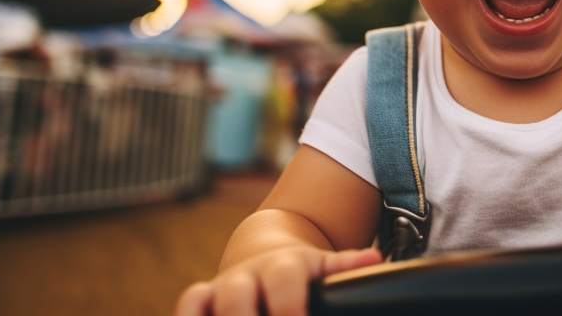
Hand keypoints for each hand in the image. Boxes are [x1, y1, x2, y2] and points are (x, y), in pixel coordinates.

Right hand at [174, 245, 381, 315]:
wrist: (264, 253)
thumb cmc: (301, 271)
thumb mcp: (322, 266)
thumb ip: (344, 267)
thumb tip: (375, 260)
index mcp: (284, 266)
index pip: (284, 280)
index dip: (289, 306)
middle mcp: (247, 275)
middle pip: (238, 293)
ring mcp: (220, 288)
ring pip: (201, 300)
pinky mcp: (201, 301)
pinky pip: (185, 308)